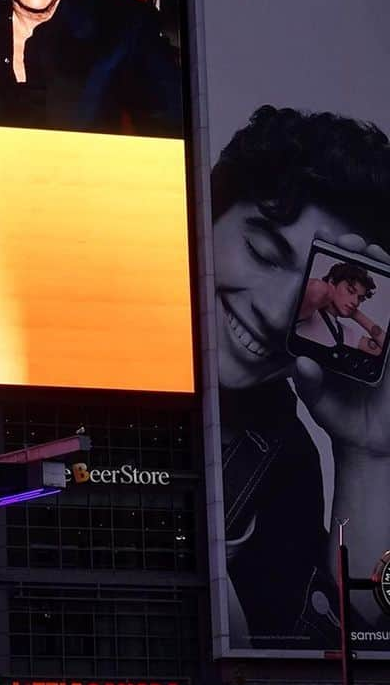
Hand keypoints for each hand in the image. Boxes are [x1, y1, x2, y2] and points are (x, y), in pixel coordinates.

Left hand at [293, 233, 389, 457]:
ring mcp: (383, 336)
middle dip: (356, 259)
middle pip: (359, 284)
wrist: (370, 442)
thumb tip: (302, 366)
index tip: (321, 242)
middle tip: (351, 244)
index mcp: (330, 335)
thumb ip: (310, 385)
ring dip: (382, 271)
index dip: (324, 265)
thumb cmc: (339, 417)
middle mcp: (356, 329)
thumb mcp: (318, 402)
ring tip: (375, 255)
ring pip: (386, 294)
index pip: (326, 292)